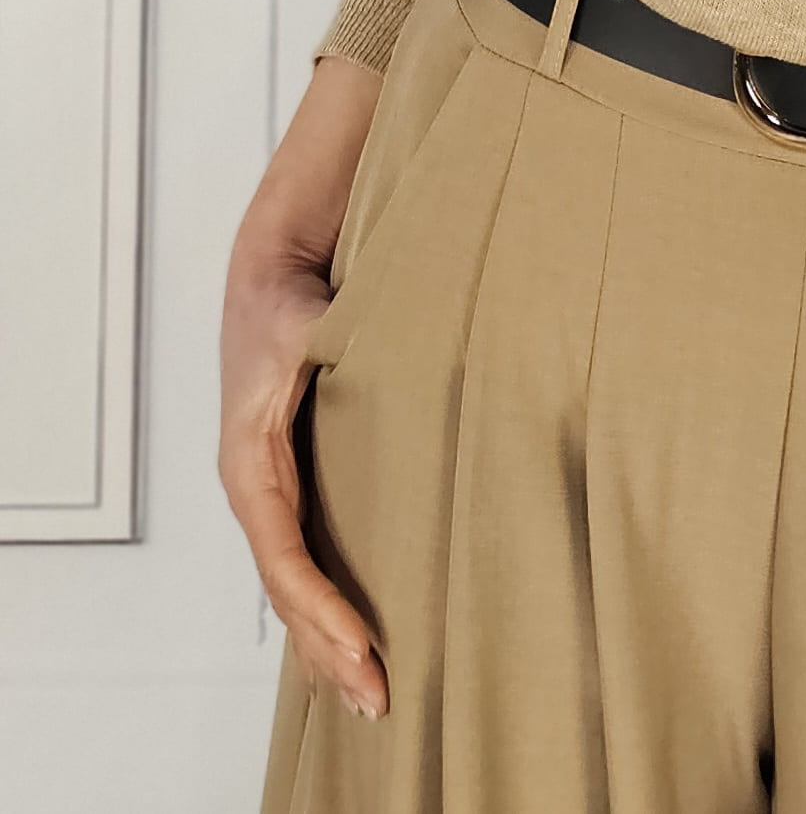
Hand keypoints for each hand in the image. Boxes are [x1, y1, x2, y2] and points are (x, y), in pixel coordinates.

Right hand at [217, 55, 387, 719]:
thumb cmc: (297, 295)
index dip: (324, 612)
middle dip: (330, 649)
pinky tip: (350, 634)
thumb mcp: (315, 325)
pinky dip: (322, 603)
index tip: (366, 653)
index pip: (286, 559)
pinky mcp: (292, 476)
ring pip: (292, 583)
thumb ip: (341, 350)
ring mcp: (270, 484)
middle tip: (381, 700)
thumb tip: (394, 364)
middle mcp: (255, 483)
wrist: (274, 263)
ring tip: (369, 691)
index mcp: (253, 461)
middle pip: (289, 590)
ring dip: (325, 638)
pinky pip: (302, 555)